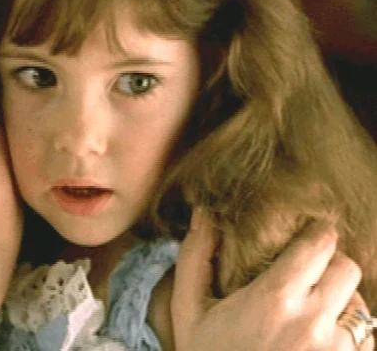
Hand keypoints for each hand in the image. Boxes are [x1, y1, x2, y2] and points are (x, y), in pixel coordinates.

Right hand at [172, 208, 372, 350]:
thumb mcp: (189, 311)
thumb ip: (196, 257)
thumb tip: (204, 211)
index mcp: (274, 298)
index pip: (320, 243)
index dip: (314, 234)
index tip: (303, 237)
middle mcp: (313, 322)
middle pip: (347, 268)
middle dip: (330, 266)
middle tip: (309, 275)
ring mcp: (336, 350)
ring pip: (360, 306)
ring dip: (341, 304)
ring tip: (312, 315)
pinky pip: (367, 340)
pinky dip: (350, 336)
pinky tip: (320, 343)